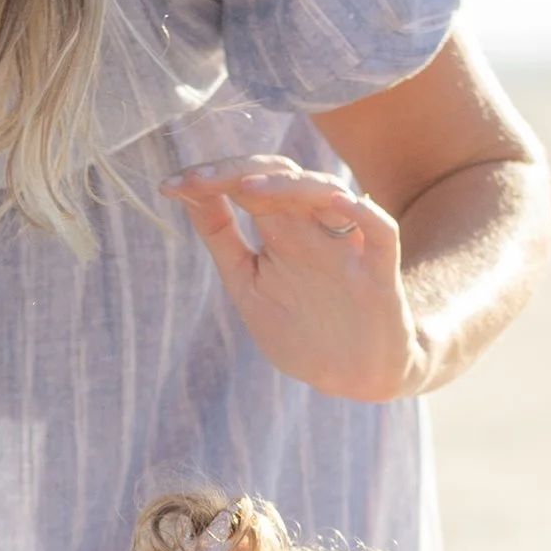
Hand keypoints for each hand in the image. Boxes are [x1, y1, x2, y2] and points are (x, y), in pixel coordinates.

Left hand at [161, 158, 418, 401]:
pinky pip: (383, 232)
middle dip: (240, 172)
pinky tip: (339, 203)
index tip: (168, 186)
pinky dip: (364, 212)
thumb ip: (222, 238)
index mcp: (281, 231)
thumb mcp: (248, 284)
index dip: (210, 180)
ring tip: (250, 188)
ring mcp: (348, 249)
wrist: (355, 377)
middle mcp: (314, 229)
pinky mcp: (381, 275)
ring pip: (329, 194)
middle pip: (284, 179)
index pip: (248, 185)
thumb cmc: (302, 329)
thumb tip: (186, 192)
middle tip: (197, 180)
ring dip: (292, 187)